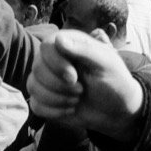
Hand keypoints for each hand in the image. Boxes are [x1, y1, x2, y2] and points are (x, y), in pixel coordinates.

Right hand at [28, 30, 144, 141]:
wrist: (117, 110)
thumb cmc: (114, 81)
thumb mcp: (105, 63)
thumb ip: (83, 49)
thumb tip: (58, 39)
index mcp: (67, 44)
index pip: (46, 46)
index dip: (56, 63)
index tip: (73, 77)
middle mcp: (52, 60)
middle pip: (37, 68)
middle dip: (59, 85)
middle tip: (81, 90)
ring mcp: (46, 80)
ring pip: (33, 87)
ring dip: (57, 98)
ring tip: (77, 100)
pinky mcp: (44, 100)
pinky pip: (35, 105)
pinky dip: (53, 111)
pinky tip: (70, 110)